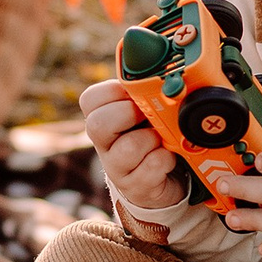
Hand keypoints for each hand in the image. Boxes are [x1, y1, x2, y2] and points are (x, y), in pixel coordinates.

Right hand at [81, 78, 185, 210]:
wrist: (165, 178)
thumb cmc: (155, 134)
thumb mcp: (149, 110)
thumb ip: (148, 92)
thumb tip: (170, 74)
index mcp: (103, 118)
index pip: (90, 99)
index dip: (113, 92)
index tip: (133, 94)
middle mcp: (104, 143)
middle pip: (97, 125)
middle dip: (127, 114)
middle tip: (146, 115)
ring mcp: (117, 168)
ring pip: (128, 148)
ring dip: (152, 139)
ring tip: (162, 139)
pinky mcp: (135, 187)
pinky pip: (151, 168)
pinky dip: (165, 159)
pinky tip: (169, 157)